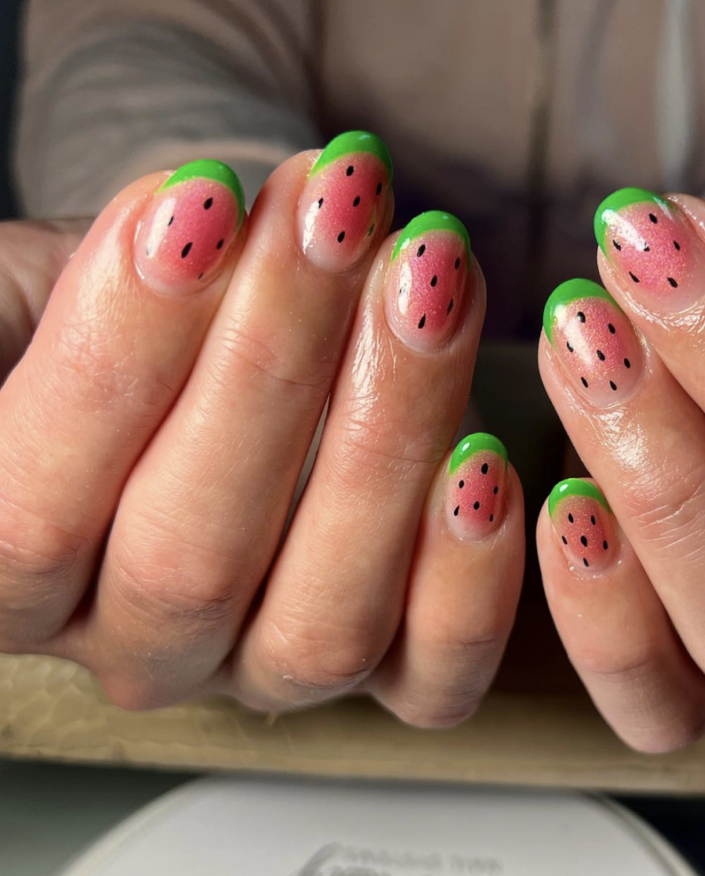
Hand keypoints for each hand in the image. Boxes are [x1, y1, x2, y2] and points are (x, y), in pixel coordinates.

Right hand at [0, 134, 524, 724]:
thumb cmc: (134, 303)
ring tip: (427, 283)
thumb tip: (103, 258)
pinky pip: (436, 669)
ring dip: (387, 435)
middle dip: (271, 362)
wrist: (230, 332)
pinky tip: (487, 452)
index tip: (199, 201)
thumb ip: (22, 311)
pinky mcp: (392, 673)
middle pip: (187, 560)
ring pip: (322, 621)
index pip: (32, 513)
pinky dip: (469, 572)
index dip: (117, 357)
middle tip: (335, 212)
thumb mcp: (36, 289)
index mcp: (15, 573)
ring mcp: (270, 666)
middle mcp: (142, 644)